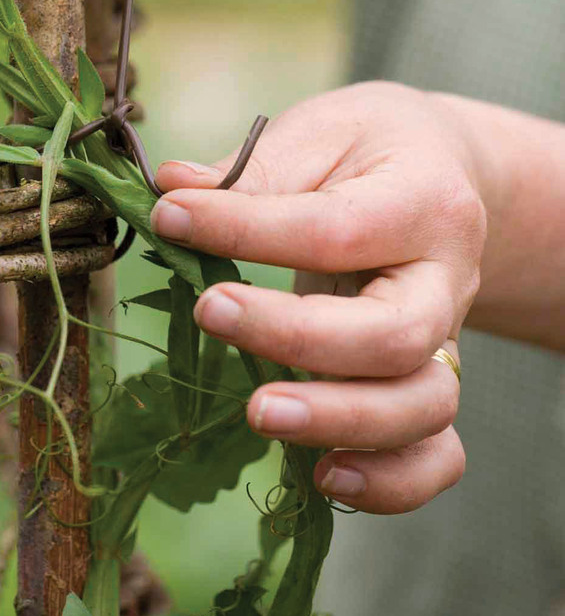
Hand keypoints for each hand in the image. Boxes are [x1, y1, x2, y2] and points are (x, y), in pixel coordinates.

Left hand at [150, 81, 487, 513]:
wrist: (443, 176)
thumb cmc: (369, 150)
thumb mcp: (321, 131)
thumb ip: (255, 170)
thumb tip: (171, 190)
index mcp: (423, 202)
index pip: (335, 230)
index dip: (246, 228)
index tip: (169, 217)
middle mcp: (445, 282)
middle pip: (392, 335)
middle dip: (295, 336)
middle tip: (209, 311)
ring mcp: (444, 343)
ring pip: (422, 406)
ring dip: (338, 421)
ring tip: (258, 414)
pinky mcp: (427, 387)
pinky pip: (435, 455)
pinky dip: (390, 483)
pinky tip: (322, 477)